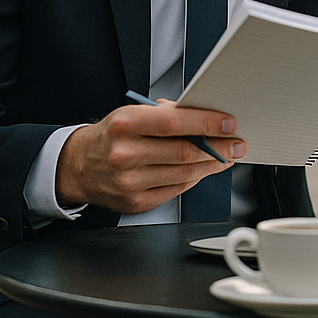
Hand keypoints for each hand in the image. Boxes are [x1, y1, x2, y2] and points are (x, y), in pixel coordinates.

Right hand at [55, 101, 245, 214]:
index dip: (205, 123)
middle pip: (183, 152)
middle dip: (218, 148)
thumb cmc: (111, 135)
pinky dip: (194, 179)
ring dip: (211, 165)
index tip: (228, 123)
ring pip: (183, 174)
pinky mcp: (136, 203)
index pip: (174, 123)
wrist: (79, 166)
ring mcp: (130, 183)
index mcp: (125, 124)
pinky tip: (204, 170)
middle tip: (237, 143)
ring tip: (226, 156)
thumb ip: (165, 114)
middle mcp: (125, 154)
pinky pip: (175, 190)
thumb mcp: (131, 113)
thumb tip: (203, 117)